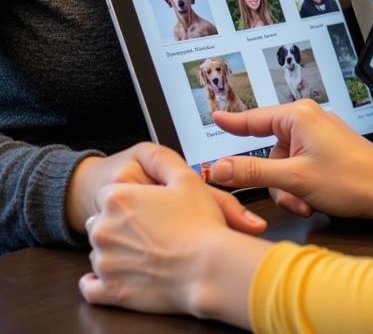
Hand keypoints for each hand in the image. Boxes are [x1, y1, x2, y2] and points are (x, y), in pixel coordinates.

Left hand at [79, 143, 268, 326]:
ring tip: (147, 250)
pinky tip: (117, 273)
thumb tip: (153, 156)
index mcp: (118, 199)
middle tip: (149, 227)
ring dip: (116, 250)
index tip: (146, 205)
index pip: (107, 194)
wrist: (207, 268)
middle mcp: (102, 230)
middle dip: (120, 224)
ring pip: (99, 252)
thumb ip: (164, 161)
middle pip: (101, 222)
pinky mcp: (109, 291)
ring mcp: (103, 263)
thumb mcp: (187, 179)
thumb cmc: (199, 223)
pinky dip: (99, 282)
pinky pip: (90, 287)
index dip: (129, 198)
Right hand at [209, 100, 372, 222]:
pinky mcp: (327, 150)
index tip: (216, 117)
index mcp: (298, 116)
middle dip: (274, 181)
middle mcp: (308, 120)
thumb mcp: (293, 178)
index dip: (233, 123)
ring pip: (283, 166)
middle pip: (268, 152)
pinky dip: (301, 188)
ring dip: (289, 190)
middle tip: (289, 198)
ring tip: (306, 203)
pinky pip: (299, 169)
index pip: (254, 119)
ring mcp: (319, 135)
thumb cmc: (349, 179)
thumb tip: (220, 166)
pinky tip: (313, 202)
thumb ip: (252, 172)